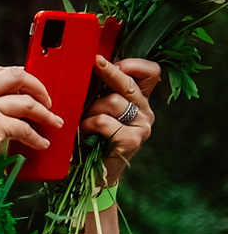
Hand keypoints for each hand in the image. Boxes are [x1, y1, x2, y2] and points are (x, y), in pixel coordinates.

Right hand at [0, 66, 61, 175]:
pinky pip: (25, 128)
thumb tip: (15, 101)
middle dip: (38, 87)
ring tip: (54, 123)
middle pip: (15, 77)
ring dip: (46, 114)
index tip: (34, 88)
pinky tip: (41, 144)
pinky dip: (36, 137)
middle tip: (48, 102)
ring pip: (27, 102)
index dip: (21, 78)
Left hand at [86, 56, 159, 182]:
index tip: (115, 59)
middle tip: (96, 62)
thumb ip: (99, 91)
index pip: (150, 73)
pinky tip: (84, 133)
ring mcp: (141, 126)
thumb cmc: (91, 138)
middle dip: (109, 72)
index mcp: (138, 100)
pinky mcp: (133, 140)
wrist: (94, 174)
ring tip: (84, 122)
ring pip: (112, 101)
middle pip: (129, 83)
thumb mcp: (96, 109)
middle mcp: (144, 111)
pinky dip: (88, 125)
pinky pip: (104, 121)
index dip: (135, 64)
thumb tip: (86, 66)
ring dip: (91, 109)